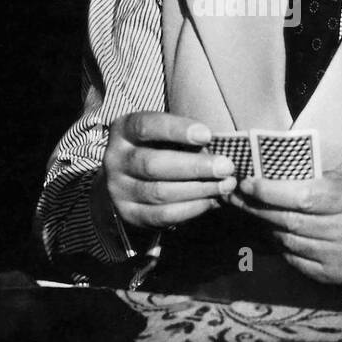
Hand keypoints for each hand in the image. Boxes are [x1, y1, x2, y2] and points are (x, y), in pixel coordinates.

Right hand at [102, 112, 236, 229]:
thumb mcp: (164, 135)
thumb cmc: (158, 147)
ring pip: (159, 192)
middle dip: (195, 166)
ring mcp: (119, 189)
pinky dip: (190, 208)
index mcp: (123, 130)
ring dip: (198, 189)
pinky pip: (162, 215)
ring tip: (225, 185)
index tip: (207, 135)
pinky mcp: (130, 214)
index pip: (146, 126)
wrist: (130, 180)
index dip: (176, 130)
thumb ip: (184, 137)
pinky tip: (210, 201)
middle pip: (153, 164)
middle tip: (226, 166)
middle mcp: (115, 159)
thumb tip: (221, 146)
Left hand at [227, 172, 341, 286]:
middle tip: (234, 195)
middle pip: (289, 220)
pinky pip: (294, 258)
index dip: (268, 191)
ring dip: (264, 225)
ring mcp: (339, 257)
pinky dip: (278, 244)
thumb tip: (268, 173)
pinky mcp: (332, 276)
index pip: (301, 196)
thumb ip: (312, 179)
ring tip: (249, 211)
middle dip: (257, 207)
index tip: (245, 183)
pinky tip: (270, 231)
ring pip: (287, 240)